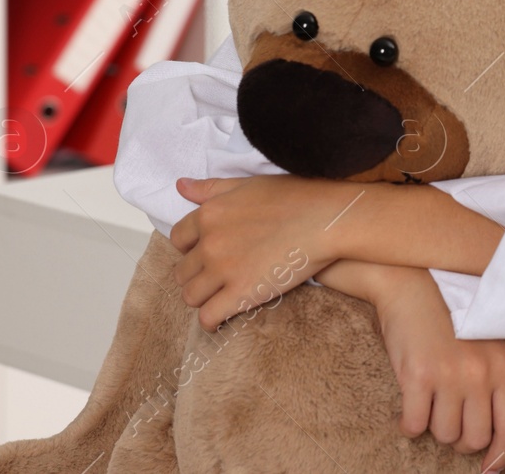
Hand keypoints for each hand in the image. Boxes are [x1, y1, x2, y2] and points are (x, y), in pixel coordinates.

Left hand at [170, 174, 368, 329]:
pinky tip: (222, 317)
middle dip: (197, 275)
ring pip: (191, 296)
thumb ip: (210, 187)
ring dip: (203, 298)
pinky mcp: (241, 294)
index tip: (206, 252)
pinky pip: (209, 317)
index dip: (191, 248)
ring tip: (220, 296)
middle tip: (217, 276)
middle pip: (183, 271)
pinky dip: (212, 321)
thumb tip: (180, 186)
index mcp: (209, 214)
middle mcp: (209, 243)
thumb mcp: (247, 184)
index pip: (178, 239)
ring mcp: (224, 270)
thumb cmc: (293, 197)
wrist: (326, 219)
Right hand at [358, 265, 504, 472]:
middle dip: (461, 438)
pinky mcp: (417, 376)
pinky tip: (411, 404)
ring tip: (431, 400)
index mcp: (502, 367)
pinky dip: (410, 423)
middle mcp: (479, 373)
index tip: (488, 470)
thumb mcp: (494, 346)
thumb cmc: (455, 316)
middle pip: (475, 438)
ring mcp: (448, 375)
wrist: (413, 283)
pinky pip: (414, 425)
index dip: (501, 457)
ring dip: (435, 427)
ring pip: (444, 435)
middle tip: (451, 417)